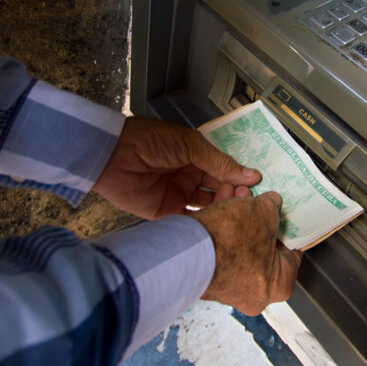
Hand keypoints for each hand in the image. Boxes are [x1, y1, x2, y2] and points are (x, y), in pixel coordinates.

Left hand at [92, 117, 260, 218]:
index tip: (255, 184)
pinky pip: (189, 221)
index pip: (224, 169)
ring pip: (208, 206)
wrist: (111, 156)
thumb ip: (219, 163)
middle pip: (219, 189)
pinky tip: (217, 224)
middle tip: (245, 198)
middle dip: (234, 194)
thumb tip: (251, 174)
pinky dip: (204, 223)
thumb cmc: (151, 142)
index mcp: (196, 156)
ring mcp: (178, 195)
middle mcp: (189, 176)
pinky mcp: (165, 213)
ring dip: (222, 208)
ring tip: (233, 210)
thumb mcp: (190, 146)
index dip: (239, 177)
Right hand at [189, 190, 302, 315]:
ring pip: (240, 245)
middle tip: (260, 200)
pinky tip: (222, 202)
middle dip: (260, 218)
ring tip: (238, 194)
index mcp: (278, 285)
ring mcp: (228, 288)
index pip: (293, 254)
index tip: (287, 216)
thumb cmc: (231, 241)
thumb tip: (271, 202)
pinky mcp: (206, 277)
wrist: (187, 251)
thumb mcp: (263, 211)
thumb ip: (272, 206)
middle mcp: (254, 294)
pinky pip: (221, 248)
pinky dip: (222, 227)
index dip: (290, 229)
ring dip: (239, 218)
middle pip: (264, 248)